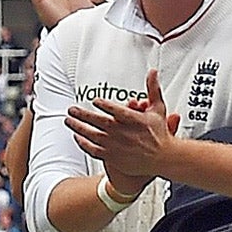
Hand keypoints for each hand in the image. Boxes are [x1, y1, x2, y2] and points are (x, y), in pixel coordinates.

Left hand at [65, 68, 181, 181]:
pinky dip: (84, 143)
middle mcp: (123, 134)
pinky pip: (94, 150)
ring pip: (92, 136)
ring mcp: (116, 146)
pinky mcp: (113, 157)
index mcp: (134, 121)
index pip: (115, 111)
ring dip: (78, 128)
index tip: (95, 100)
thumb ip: (152, 89)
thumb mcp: (158, 108)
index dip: (104, 105)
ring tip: (68, 120)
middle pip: (98, 122)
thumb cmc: (159, 133)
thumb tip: (152, 72)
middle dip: (82, 115)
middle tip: (71, 109)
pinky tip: (77, 137)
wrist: (163, 159)